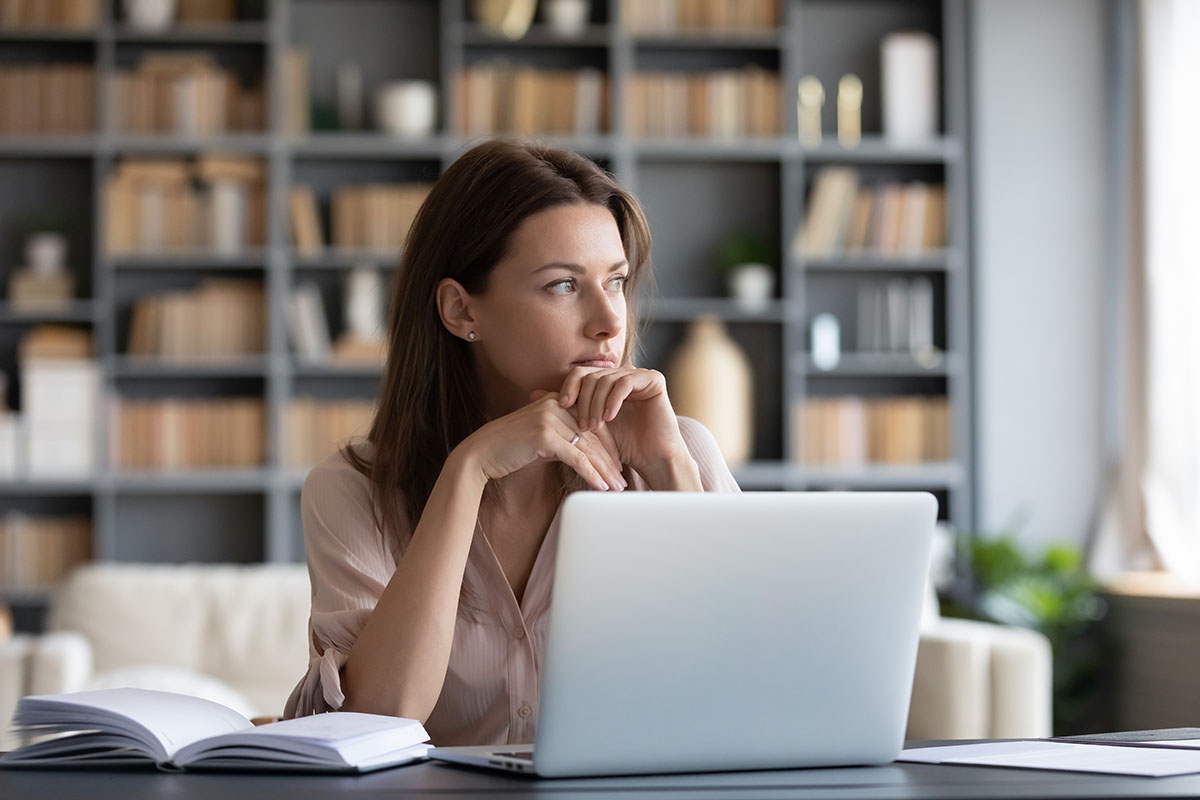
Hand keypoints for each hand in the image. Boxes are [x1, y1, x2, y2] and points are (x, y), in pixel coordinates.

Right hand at [459, 393, 623, 491]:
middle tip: (622, 480)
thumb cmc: (510, 449)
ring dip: (605, 471)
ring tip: (616, 488)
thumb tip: (587, 456)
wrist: (481, 454)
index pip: (592, 423)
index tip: (618, 466)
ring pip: (588, 447)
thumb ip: (563, 439)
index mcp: (556, 401)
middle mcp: (555, 405)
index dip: (608, 446)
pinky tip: (600, 487)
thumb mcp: (541, 439)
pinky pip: (576, 457)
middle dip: (610, 461)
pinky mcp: (544, 435)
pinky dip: (591, 474)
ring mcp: (550, 418)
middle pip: (593, 435)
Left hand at [554, 366, 690, 475]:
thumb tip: (532, 394)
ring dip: (596, 404)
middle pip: (591, 375)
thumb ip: (565, 408)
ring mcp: (639, 375)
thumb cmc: (621, 447)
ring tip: (594, 426)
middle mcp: (622, 374)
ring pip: (606, 379)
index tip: (561, 407)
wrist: (652, 459)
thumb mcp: (587, 426)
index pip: (580, 374)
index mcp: (607, 381)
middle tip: (582, 426)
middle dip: (583, 401)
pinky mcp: (653, 380)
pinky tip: (609, 418)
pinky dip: (613, 400)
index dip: (569, 388)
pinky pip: (625, 382)